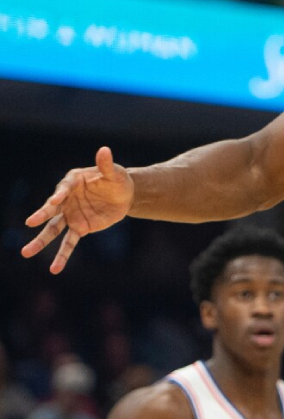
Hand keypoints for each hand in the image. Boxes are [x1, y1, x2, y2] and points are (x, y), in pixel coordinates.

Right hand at [22, 147, 133, 273]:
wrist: (124, 195)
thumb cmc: (116, 180)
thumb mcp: (114, 173)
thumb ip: (106, 165)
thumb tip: (104, 150)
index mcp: (72, 182)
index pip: (63, 188)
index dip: (60, 194)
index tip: (56, 200)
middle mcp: (66, 200)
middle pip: (51, 210)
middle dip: (41, 215)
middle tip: (30, 222)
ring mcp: (71, 215)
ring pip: (53, 229)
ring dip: (41, 241)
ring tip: (25, 253)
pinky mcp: (80, 228)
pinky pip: (69, 243)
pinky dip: (63, 256)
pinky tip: (55, 269)